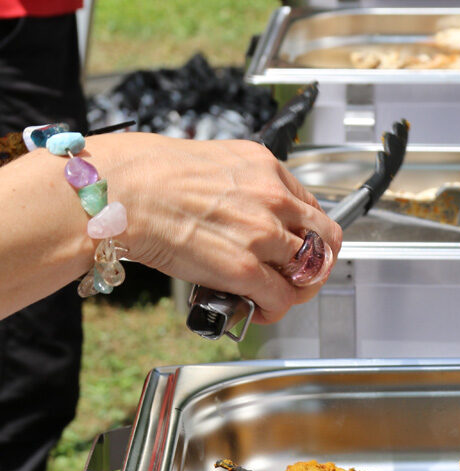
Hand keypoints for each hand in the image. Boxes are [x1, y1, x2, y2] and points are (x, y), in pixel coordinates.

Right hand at [89, 134, 341, 323]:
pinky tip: (261, 310)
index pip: (312, 207)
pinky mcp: (244, 269)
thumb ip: (244, 184)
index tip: (300, 245)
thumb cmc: (153, 173)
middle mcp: (274, 199)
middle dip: (317, 261)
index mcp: (268, 168)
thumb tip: (245, 207)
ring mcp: (263, 235)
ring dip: (298, 288)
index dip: (310, 232)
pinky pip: (281, 298)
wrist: (125, 191)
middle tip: (301, 275)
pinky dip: (275, 310)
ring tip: (279, 294)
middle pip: (324, 239)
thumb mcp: (217, 161)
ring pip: (309, 272)